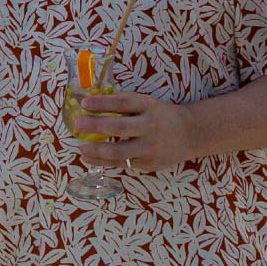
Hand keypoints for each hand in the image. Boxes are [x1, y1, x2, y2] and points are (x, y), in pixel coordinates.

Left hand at [73, 90, 197, 169]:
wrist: (189, 134)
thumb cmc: (158, 115)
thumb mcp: (144, 104)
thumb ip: (118, 104)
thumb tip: (84, 101)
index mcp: (148, 106)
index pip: (124, 102)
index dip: (103, 103)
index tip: (84, 102)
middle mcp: (150, 126)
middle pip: (121, 127)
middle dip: (97, 126)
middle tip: (78, 124)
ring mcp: (149, 147)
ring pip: (120, 152)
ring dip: (97, 150)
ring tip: (81, 147)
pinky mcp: (148, 163)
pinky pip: (122, 164)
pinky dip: (103, 161)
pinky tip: (88, 157)